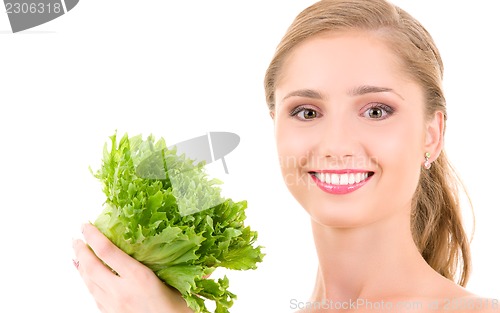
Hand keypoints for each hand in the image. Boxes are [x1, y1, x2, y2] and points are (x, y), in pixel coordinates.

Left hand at [72, 223, 192, 312]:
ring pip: (89, 282)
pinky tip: (86, 278)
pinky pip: (93, 296)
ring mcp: (113, 305)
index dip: (93, 237)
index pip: (108, 252)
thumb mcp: (178, 286)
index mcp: (139, 279)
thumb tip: (194, 249)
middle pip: (91, 267)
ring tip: (77, 254)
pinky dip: (87, 282)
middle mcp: (121, 291)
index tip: (86, 226)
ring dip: (80, 266)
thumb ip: (177, 267)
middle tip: (76, 238)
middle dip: (81, 250)